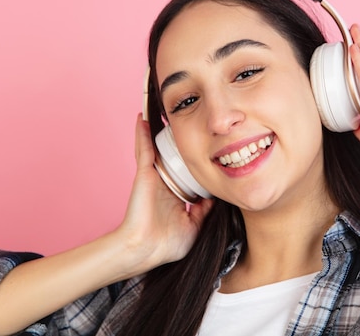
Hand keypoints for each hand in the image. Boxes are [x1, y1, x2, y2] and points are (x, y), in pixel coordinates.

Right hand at [113, 114, 213, 276]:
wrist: (145, 250)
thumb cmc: (166, 244)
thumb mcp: (195, 225)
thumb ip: (205, 210)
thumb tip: (217, 196)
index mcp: (174, 192)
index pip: (184, 169)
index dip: (194, 156)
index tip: (207, 143)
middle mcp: (163, 181)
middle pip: (171, 154)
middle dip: (177, 138)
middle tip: (188, 118)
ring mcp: (152, 176)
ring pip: (156, 147)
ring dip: (157, 130)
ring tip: (161, 109)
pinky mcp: (144, 174)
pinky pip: (143, 150)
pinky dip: (142, 134)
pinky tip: (143, 119)